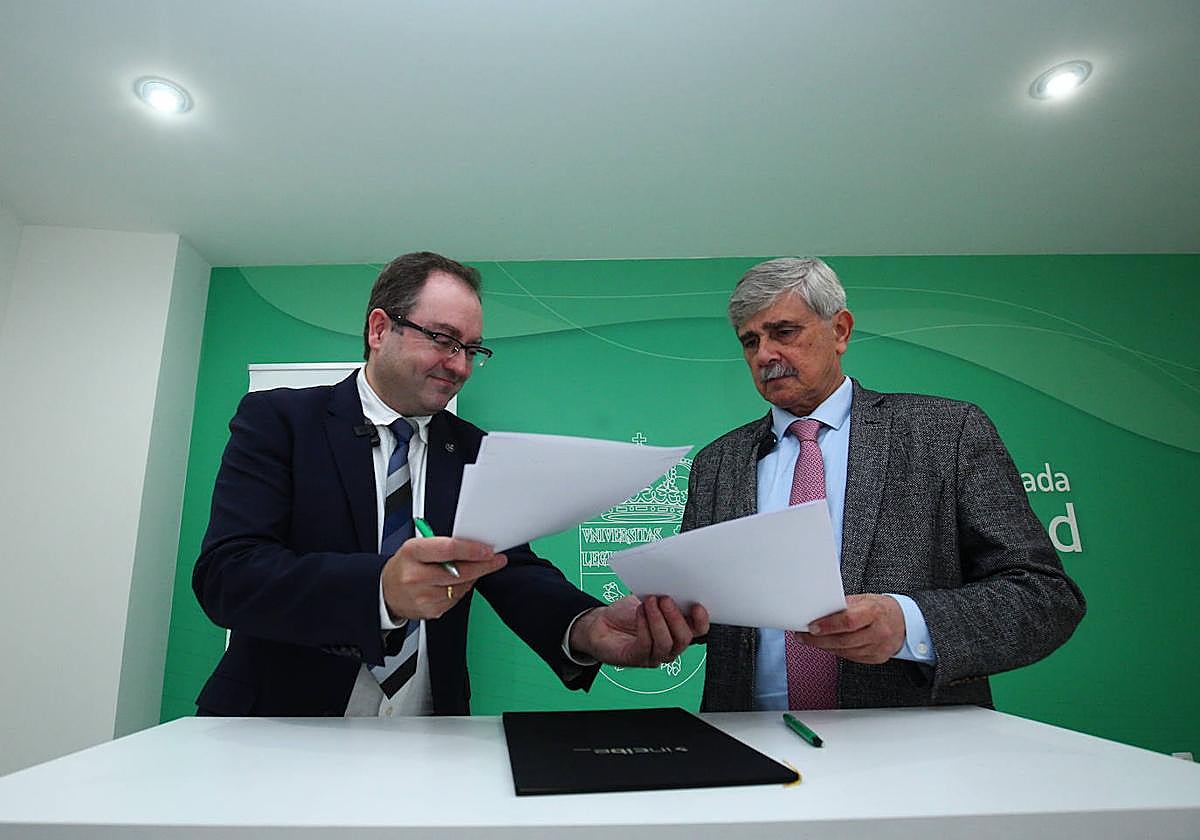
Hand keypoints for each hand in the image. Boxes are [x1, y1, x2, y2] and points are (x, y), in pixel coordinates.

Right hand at [381, 536, 506, 620]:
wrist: (386, 592)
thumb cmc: (405, 566)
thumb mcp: (417, 547)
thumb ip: (442, 545)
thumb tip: (473, 545)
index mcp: (413, 552)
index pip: (448, 549)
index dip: (472, 550)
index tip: (488, 550)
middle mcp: (416, 575)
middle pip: (459, 571)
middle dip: (483, 565)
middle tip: (496, 560)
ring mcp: (422, 596)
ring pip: (461, 586)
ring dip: (472, 578)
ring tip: (470, 570)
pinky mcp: (430, 610)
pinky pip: (456, 599)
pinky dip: (460, 590)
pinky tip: (454, 584)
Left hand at [569, 595, 708, 666]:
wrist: (602, 624)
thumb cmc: (628, 613)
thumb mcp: (650, 599)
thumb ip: (664, 595)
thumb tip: (674, 581)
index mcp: (678, 630)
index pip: (699, 630)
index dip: (701, 620)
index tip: (696, 605)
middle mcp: (670, 647)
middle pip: (684, 639)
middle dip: (676, 617)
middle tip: (665, 598)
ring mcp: (654, 655)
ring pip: (666, 643)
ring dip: (658, 620)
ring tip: (649, 601)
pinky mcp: (636, 658)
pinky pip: (645, 644)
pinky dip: (644, 626)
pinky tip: (640, 611)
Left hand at [795, 594, 906, 664]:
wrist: (904, 622)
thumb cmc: (880, 608)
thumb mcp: (864, 599)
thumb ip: (843, 605)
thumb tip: (819, 610)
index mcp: (874, 612)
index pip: (848, 621)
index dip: (828, 625)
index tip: (811, 627)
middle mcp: (878, 632)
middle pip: (844, 640)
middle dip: (819, 640)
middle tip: (803, 636)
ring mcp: (879, 647)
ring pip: (845, 651)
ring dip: (824, 647)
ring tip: (810, 640)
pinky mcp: (876, 658)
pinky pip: (851, 657)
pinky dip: (836, 651)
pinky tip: (827, 645)